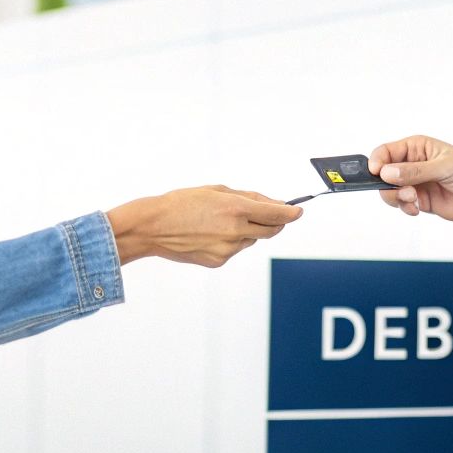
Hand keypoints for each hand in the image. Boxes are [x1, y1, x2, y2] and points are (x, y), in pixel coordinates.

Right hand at [105, 185, 300, 267]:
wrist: (153, 227)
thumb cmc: (181, 203)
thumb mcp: (215, 190)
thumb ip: (246, 197)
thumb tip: (270, 204)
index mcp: (235, 208)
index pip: (276, 213)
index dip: (291, 213)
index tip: (298, 211)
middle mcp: (235, 231)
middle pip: (270, 231)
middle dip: (275, 224)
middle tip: (273, 216)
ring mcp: (228, 249)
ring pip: (250, 240)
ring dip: (247, 231)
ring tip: (220, 222)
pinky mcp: (219, 261)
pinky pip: (234, 250)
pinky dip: (230, 242)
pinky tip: (209, 234)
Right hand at [367, 135, 452, 231]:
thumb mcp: (445, 167)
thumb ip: (415, 171)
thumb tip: (387, 172)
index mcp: (418, 147)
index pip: (386, 152)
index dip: (377, 162)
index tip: (376, 173)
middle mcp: (414, 164)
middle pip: (383, 174)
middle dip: (389, 185)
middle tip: (404, 191)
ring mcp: (417, 183)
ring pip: (390, 192)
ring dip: (397, 198)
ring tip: (414, 201)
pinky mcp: (421, 201)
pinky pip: (402, 205)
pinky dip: (405, 208)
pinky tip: (418, 209)